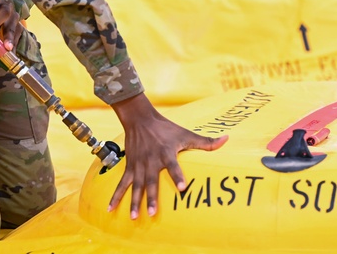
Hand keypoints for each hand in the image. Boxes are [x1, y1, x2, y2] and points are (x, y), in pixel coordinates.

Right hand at [107, 92, 226, 218]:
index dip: (178, 176)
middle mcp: (152, 160)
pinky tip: (110, 209)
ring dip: (135, 201)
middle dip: (151, 197)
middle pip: (152, 181)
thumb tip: (226, 140)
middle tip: (152, 212)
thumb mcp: (185, 134)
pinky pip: (122, 183)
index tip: (182, 187)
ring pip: (137, 186)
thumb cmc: (166, 128)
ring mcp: (139, 165)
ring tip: (134, 217)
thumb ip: (205, 141)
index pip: (173, 165)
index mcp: (166, 152)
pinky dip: (116, 196)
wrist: (140, 119)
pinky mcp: (130, 166)